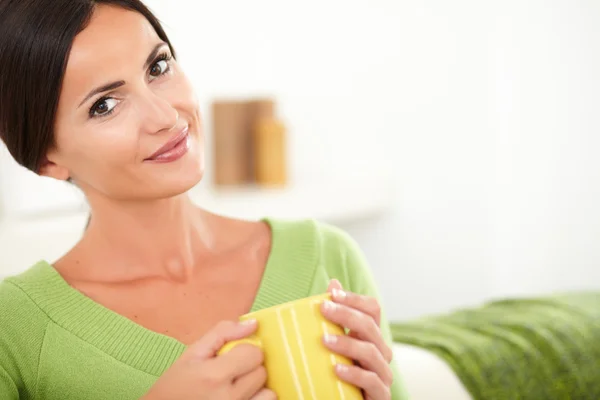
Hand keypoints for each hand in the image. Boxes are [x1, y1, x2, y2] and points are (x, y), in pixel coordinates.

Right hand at [141, 320, 276, 399]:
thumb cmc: (176, 385)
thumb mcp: (193, 353)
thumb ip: (223, 333)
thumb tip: (253, 324)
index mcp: (214, 376)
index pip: (254, 354)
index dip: (245, 352)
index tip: (232, 357)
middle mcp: (228, 398)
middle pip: (261, 373)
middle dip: (249, 369)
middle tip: (231, 374)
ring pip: (269, 395)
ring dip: (257, 389)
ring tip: (238, 388)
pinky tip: (242, 397)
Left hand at [321, 280, 393, 399]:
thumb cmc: (340, 375)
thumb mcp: (335, 344)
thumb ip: (335, 316)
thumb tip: (333, 282)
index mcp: (371, 336)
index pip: (373, 309)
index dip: (355, 299)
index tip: (332, 294)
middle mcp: (381, 352)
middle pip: (371, 326)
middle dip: (347, 314)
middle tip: (324, 309)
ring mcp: (383, 374)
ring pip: (371, 352)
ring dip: (347, 343)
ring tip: (325, 340)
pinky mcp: (381, 395)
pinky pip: (371, 381)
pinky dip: (355, 374)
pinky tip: (337, 370)